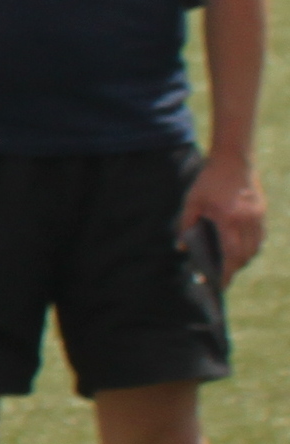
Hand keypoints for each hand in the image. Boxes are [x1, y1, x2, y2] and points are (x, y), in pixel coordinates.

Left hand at [179, 153, 265, 283]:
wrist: (233, 158)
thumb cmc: (209, 180)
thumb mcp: (192, 201)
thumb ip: (185, 224)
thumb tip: (181, 247)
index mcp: (229, 219)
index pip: (231, 254)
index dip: (227, 272)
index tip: (221, 284)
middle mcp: (247, 220)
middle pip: (246, 255)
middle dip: (234, 268)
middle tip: (221, 274)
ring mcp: (258, 216)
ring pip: (256, 247)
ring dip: (244, 258)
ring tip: (230, 264)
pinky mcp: (262, 211)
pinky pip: (260, 236)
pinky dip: (252, 246)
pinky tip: (241, 248)